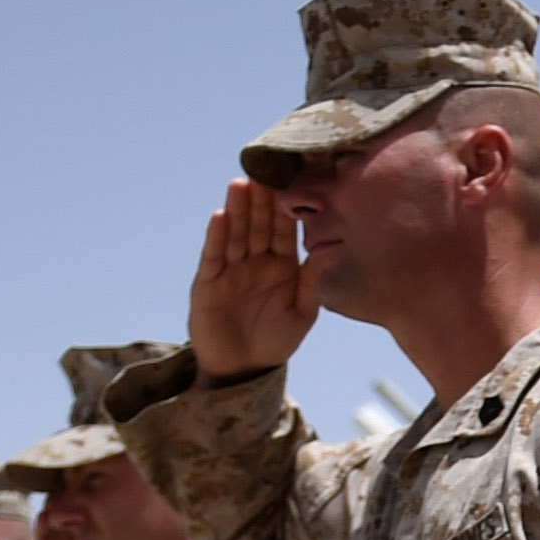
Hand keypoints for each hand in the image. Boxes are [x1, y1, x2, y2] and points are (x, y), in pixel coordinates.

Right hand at [191, 179, 321, 379]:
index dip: (285, 205)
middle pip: (257, 223)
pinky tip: (221, 216)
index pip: (283, 228)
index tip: (291, 179)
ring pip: (235, 233)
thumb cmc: (277, 340)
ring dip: (238, 209)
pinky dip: (217, 237)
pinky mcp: (208, 283)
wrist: (244, 371)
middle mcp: (255, 261)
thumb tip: (330, 250)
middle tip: (264, 169)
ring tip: (240, 183)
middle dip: (260, 198)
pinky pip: (214, 256)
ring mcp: (230, 269)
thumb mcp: (303, 312)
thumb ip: (313, 281)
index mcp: (282, 264)